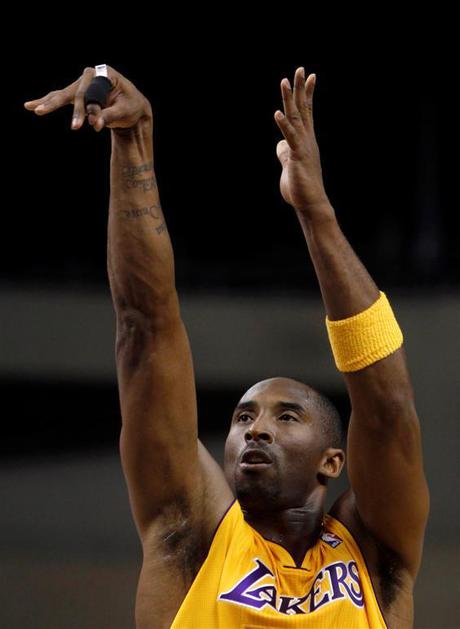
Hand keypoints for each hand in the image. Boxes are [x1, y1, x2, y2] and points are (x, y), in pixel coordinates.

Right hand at [24, 65, 151, 131]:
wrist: (132, 106)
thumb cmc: (131, 106)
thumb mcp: (125, 111)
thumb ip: (110, 116)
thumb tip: (95, 124)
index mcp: (104, 74)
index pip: (93, 92)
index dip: (92, 109)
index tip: (95, 124)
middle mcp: (90, 76)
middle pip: (76, 93)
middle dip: (73, 111)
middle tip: (71, 126)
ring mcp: (81, 84)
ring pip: (63, 95)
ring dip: (50, 104)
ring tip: (34, 109)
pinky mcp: (76, 94)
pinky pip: (59, 98)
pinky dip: (47, 103)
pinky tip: (29, 106)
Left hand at [274, 67, 331, 219]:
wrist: (311, 204)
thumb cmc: (301, 188)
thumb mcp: (290, 166)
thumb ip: (285, 153)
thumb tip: (280, 145)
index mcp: (306, 141)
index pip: (307, 113)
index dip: (307, 94)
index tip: (310, 76)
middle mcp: (307, 140)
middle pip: (302, 109)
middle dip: (300, 88)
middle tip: (300, 68)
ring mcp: (303, 147)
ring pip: (296, 118)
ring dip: (290, 99)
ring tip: (285, 81)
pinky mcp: (297, 157)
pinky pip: (290, 138)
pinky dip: (283, 125)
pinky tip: (277, 113)